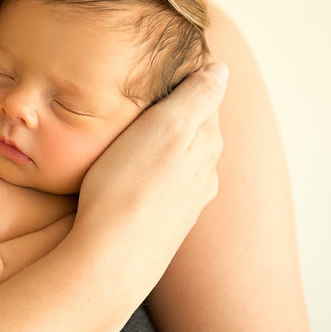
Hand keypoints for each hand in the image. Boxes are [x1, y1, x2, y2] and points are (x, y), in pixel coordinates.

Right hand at [74, 64, 227, 301]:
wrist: (109, 262)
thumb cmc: (127, 188)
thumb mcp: (165, 127)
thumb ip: (197, 95)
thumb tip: (221, 68)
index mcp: (207, 144)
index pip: (204, 96)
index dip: (181, 78)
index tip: (155, 68)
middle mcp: (204, 175)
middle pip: (193, 129)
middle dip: (172, 112)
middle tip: (139, 96)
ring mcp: (185, 203)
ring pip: (177, 159)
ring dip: (160, 144)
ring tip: (130, 134)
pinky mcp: (163, 225)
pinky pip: (161, 186)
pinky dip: (149, 172)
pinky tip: (128, 176)